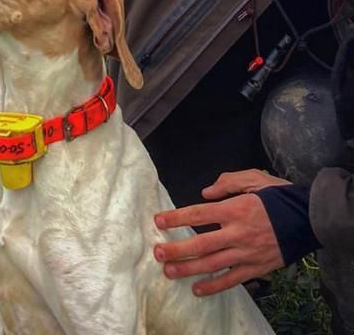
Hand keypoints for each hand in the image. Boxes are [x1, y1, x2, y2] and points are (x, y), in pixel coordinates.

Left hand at [153, 170, 289, 295]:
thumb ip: (227, 182)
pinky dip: (214, 286)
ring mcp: (247, 253)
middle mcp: (238, 233)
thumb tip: (205, 193)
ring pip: (213, 264)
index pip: (198, 214)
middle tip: (158, 252)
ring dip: (189, 269)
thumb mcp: (254, 178)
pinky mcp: (257, 268)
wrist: (309, 219)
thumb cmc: (278, 196)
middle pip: (201, 244)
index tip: (159, 221)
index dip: (177, 218)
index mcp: (235, 209)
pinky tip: (197, 289)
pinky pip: (232, 280)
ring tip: (169, 271)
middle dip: (177, 249)